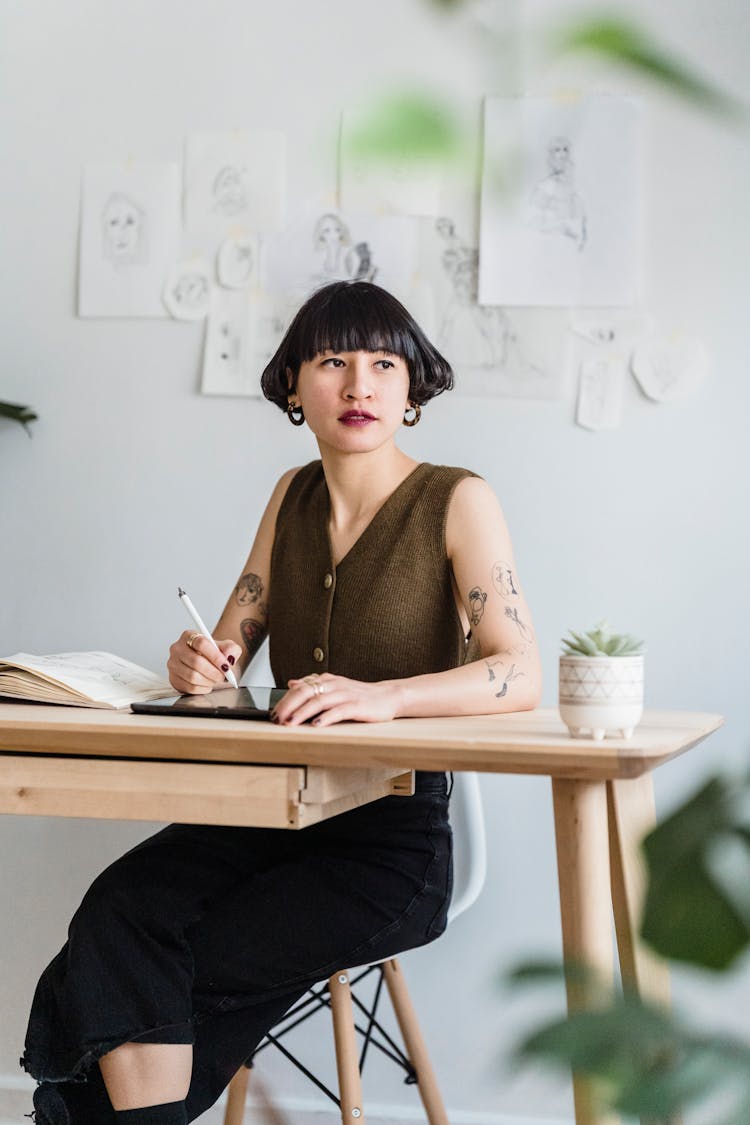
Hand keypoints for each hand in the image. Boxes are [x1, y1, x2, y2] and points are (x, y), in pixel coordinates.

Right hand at [167, 631, 241, 694]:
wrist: (208, 664)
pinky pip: (189, 687)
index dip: (215, 656)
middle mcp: (177, 648)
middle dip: (213, 672)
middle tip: (223, 676)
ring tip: (216, 679)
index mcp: (189, 636)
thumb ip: (231, 649)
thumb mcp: (227, 648)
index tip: (226, 666)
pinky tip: (208, 684)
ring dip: (209, 681)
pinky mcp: (173, 679)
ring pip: (192, 676)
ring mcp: (173, 664)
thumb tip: (229, 657)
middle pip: (196, 662)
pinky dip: (203, 688)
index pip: (201, 643)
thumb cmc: (215, 655)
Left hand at [272, 674, 402, 726]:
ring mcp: (347, 695)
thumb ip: (313, 685)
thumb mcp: (334, 687)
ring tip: (291, 723)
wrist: (388, 696)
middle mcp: (335, 685)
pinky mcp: (358, 705)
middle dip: (289, 706)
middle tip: (277, 719)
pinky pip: (340, 711)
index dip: (285, 700)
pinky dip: (327, 717)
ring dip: (303, 712)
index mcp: (327, 680)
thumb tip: (291, 684)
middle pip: (306, 692)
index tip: (274, 713)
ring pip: (320, 701)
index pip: (300, 688)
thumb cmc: (360, 695)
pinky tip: (317, 725)